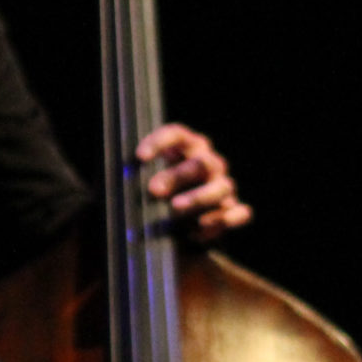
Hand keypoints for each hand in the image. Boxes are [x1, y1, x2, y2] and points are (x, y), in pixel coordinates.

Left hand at [136, 122, 251, 242]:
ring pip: (221, 187)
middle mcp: (209, 164)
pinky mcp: (233, 210)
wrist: (178, 225)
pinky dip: (223, 219)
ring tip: (175, 208)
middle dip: (177, 176)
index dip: (160, 141)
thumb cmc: (156, 196)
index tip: (140, 156)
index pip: (177, 134)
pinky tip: (200, 228)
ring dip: (198, 197)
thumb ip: (135, 179)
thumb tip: (121, 181)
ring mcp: (223, 186)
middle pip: (200, 164)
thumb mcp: (142, 183)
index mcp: (186, 148)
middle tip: (153, 190)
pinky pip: (239, 213)